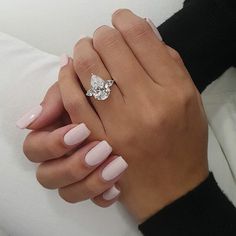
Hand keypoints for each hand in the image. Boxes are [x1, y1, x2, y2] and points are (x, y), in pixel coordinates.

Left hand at [57, 9, 208, 221]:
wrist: (172, 188)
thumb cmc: (184, 144)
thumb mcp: (191, 100)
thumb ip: (171, 64)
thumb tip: (145, 33)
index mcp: (174, 90)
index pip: (141, 39)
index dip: (126, 21)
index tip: (120, 20)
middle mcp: (148, 104)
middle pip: (111, 48)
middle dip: (102, 35)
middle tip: (101, 37)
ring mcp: (120, 124)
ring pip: (88, 68)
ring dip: (82, 50)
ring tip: (85, 49)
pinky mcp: (99, 140)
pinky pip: (74, 99)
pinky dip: (67, 77)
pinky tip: (70, 69)